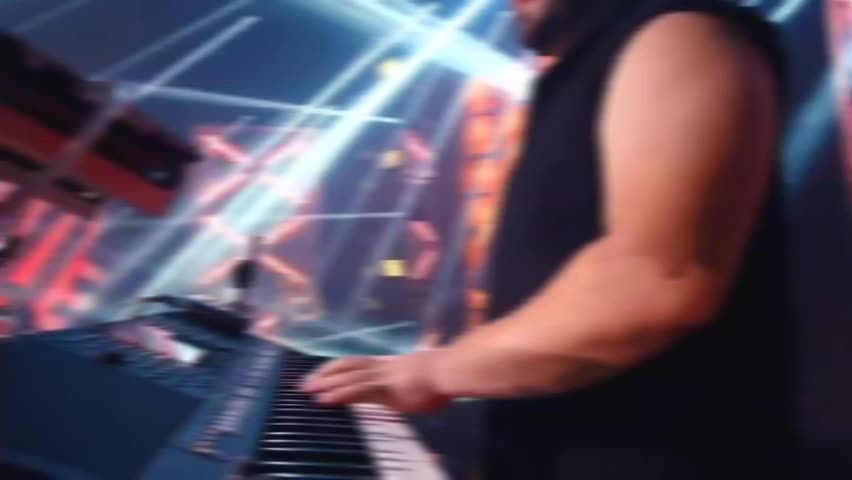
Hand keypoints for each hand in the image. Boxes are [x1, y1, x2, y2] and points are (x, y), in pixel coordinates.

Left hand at [300, 351, 450, 412]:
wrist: (450, 370)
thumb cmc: (443, 375)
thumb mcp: (420, 378)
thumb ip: (409, 384)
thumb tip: (410, 389)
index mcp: (389, 365)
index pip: (358, 363)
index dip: (339, 368)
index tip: (323, 374)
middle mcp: (382, 367)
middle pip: (347, 365)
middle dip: (325, 374)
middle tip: (304, 383)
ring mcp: (382, 376)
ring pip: (347, 377)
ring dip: (325, 384)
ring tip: (306, 390)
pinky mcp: (385, 387)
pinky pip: (356, 390)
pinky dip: (338, 394)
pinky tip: (324, 400)